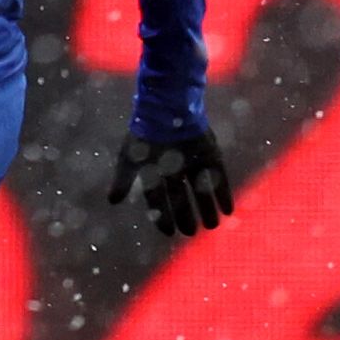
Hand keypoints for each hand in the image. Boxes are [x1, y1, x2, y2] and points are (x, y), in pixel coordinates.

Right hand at [104, 130, 234, 235]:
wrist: (167, 107)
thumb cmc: (146, 134)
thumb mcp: (130, 158)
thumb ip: (123, 180)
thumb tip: (112, 201)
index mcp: (155, 168)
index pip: (158, 198)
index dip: (163, 215)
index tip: (169, 232)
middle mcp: (175, 167)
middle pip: (181, 197)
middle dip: (186, 215)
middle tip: (191, 232)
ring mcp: (193, 160)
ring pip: (201, 189)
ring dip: (207, 207)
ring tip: (212, 226)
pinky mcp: (210, 154)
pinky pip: (218, 177)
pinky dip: (223, 193)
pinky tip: (228, 210)